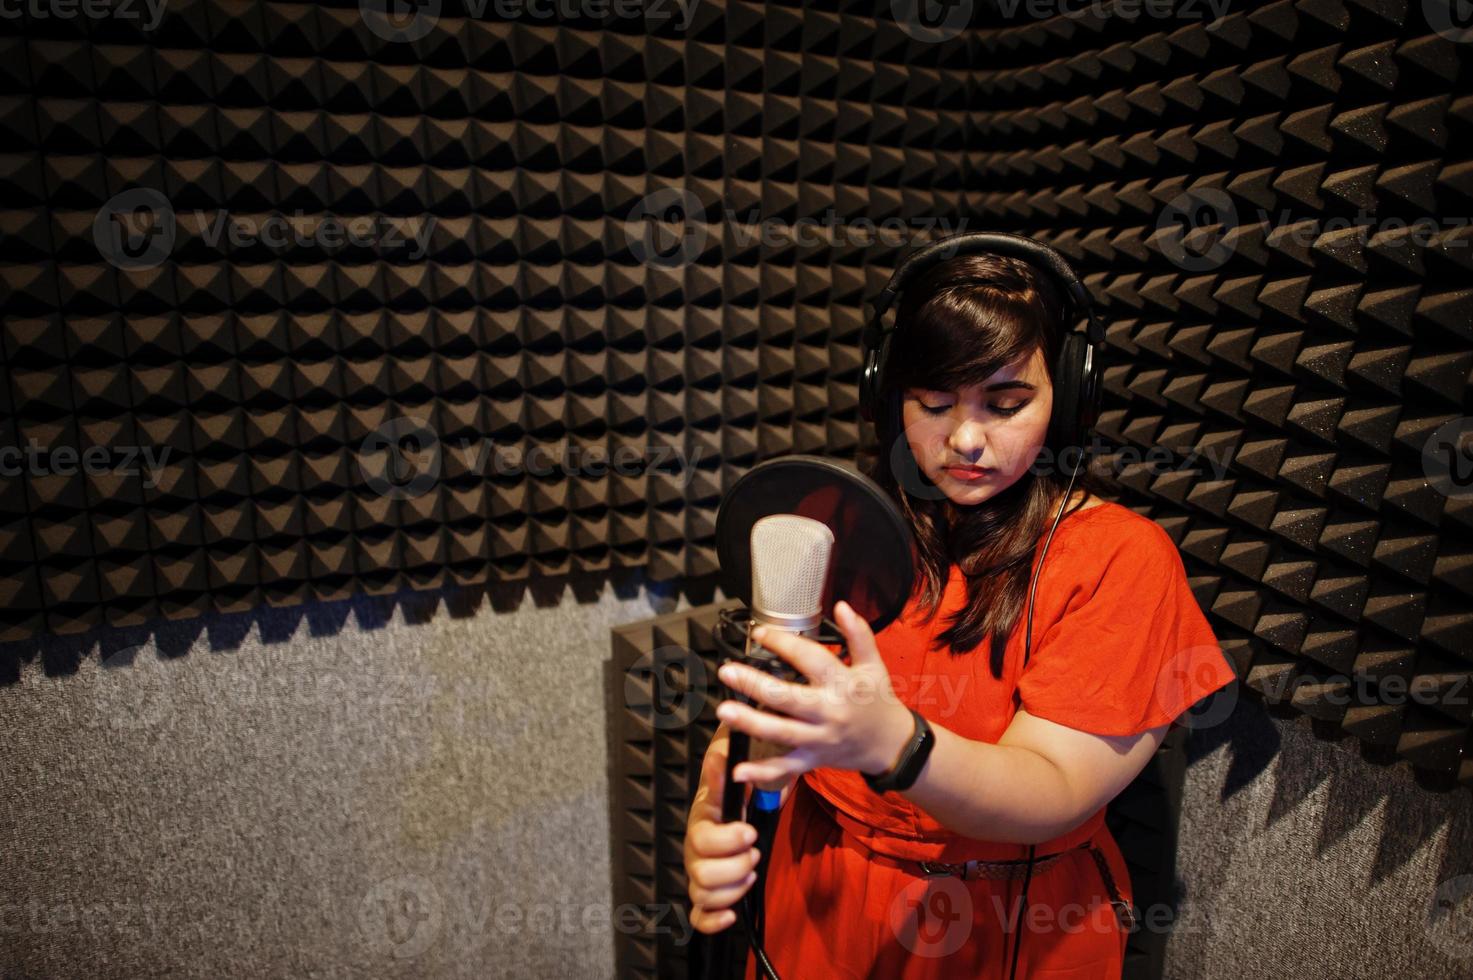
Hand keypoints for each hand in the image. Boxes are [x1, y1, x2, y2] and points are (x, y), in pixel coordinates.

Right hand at [684, 725, 762, 934]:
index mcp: (701, 817)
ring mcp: (700, 869)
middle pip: (700, 873)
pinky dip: (712, 921)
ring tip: (751, 871)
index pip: (702, 840)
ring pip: (702, 895)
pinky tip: (731, 915)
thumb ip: (726, 763)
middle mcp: (695, 846)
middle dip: (735, 867)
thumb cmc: (746, 775)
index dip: (728, 841)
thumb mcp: (739, 763)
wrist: (752, 785)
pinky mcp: (711, 888)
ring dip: (733, 889)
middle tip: (755, 852)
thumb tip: (718, 761)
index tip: (750, 831)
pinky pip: (699, 915)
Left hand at [716, 600, 914, 784]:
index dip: (783, 643)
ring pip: (781, 732)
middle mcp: (829, 711)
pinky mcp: (813, 759)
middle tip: (727, 672)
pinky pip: (785, 767)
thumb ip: (859, 634)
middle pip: (787, 698)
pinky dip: (762, 772)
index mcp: (842, 683)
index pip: (809, 658)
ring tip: (724, 711)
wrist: (892, 745)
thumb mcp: (873, 664)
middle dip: (755, 685)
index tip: (760, 632)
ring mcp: (819, 738)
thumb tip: (842, 606)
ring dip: (750, 722)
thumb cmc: (878, 701)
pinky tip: (739, 770)